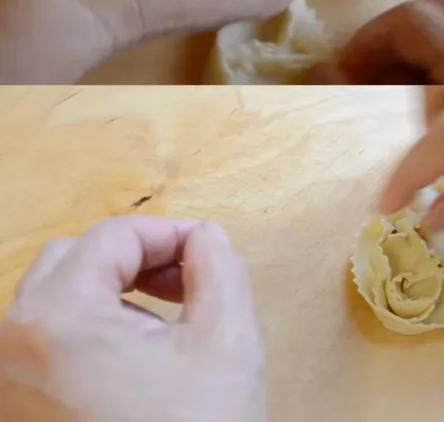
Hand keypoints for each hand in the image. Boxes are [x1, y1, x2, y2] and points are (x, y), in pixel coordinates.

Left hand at [0, 217, 263, 421]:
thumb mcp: (226, 344)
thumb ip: (220, 267)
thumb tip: (205, 236)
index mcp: (54, 321)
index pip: (114, 236)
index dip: (170, 233)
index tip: (209, 253)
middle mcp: (7, 348)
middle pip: (73, 259)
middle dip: (135, 259)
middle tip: (184, 285)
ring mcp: (2, 386)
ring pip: (55, 300)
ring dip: (113, 293)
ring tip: (163, 328)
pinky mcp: (14, 411)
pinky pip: (44, 343)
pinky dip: (89, 330)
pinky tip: (131, 365)